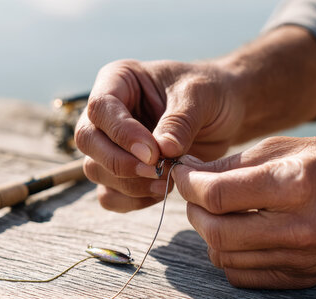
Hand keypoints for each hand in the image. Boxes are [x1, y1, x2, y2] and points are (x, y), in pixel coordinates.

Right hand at [75, 59, 243, 211]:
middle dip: (120, 163)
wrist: (226, 111)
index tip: (154, 154)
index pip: (101, 108)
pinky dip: (131, 201)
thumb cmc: (210, 92)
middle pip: (88, 141)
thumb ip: (179, 122)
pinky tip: (161, 192)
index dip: (122, 134)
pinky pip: (109, 194)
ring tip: (167, 181)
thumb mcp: (200, 97)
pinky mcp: (121, 171)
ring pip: (95, 170)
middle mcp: (107, 112)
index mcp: (118, 80)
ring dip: (129, 184)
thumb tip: (161, 152)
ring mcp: (110, 143)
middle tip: (158, 171)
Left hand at [172, 137, 315, 288]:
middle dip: (193, 210)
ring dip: (208, 233)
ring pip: (225, 257)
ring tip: (215, 212)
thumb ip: (237, 163)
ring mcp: (301, 259)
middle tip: (195, 193)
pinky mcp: (302, 278)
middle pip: (216, 231)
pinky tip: (235, 235)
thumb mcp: (291, 147)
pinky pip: (245, 277)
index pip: (219, 194)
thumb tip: (193, 172)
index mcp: (296, 185)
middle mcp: (298, 228)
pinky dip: (228, 257)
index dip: (189, 184)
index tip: (182, 173)